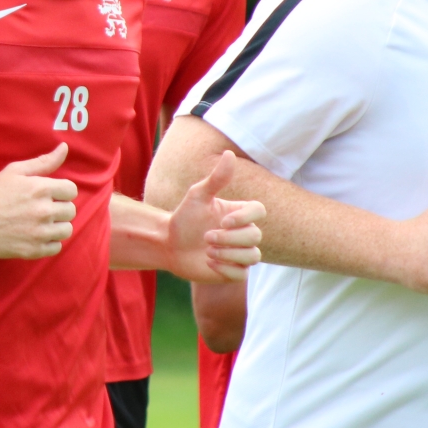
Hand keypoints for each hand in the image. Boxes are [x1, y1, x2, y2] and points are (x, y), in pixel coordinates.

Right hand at [0, 144, 77, 258]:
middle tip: (41, 208)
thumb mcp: (15, 171)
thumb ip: (43, 161)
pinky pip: (56, 247)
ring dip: (57, 226)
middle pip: (71, 210)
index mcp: (40, 188)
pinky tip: (36, 235)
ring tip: (40, 223)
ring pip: (67, 230)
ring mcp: (39, 233)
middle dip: (59, 208)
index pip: (72, 190)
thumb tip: (65, 147)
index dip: (61, 191)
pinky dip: (49, 242)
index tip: (50, 194)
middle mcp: (43, 211)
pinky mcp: (33, 250)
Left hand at [164, 153, 264, 282]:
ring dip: (228, 254)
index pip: (259, 211)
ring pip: (253, 256)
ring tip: (207, 250)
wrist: (168, 244)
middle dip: (230, 238)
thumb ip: (216, 179)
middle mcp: (243, 232)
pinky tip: (208, 262)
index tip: (223, 221)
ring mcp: (240, 253)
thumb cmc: (184, 218)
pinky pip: (242, 273)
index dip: (246, 217)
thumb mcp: (197, 196)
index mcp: (238, 213)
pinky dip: (226, 269)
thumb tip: (230, 154)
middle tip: (206, 237)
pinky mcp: (234, 271)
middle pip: (256, 236)